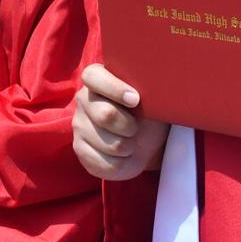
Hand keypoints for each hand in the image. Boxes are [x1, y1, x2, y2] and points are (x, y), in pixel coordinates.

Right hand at [73, 63, 169, 180]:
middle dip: (130, 126)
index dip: (115, 89)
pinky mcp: (80, 150)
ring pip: (110, 144)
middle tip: (137, 127)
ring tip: (132, 141)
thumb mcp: (152, 96)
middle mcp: (83, 99)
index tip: (136, 100)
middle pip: (105, 114)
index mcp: (97, 78)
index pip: (93, 76)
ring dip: (129, 147)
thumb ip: (148, 85)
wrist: (148, 142)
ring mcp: (79, 125)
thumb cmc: (149, 112)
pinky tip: (124, 155)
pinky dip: (124, 164)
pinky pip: (106, 164)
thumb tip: (161, 78)